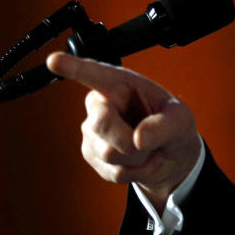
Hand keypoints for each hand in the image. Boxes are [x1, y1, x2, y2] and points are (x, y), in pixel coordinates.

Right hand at [46, 52, 200, 207]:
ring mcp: (92, 131)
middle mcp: (100, 104)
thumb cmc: (172, 126)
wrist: (170, 155)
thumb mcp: (180, 119)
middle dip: (130, 139)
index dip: (72, 67)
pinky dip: (136, 173)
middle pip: (102, 123)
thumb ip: (164, 125)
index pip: (93, 74)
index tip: (53, 61)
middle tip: (149, 141)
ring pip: (110, 153)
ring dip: (138, 158)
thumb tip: (139, 139)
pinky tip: (143, 163)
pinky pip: (113, 171)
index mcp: (119, 84)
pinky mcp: (92, 155)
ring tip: (149, 149)